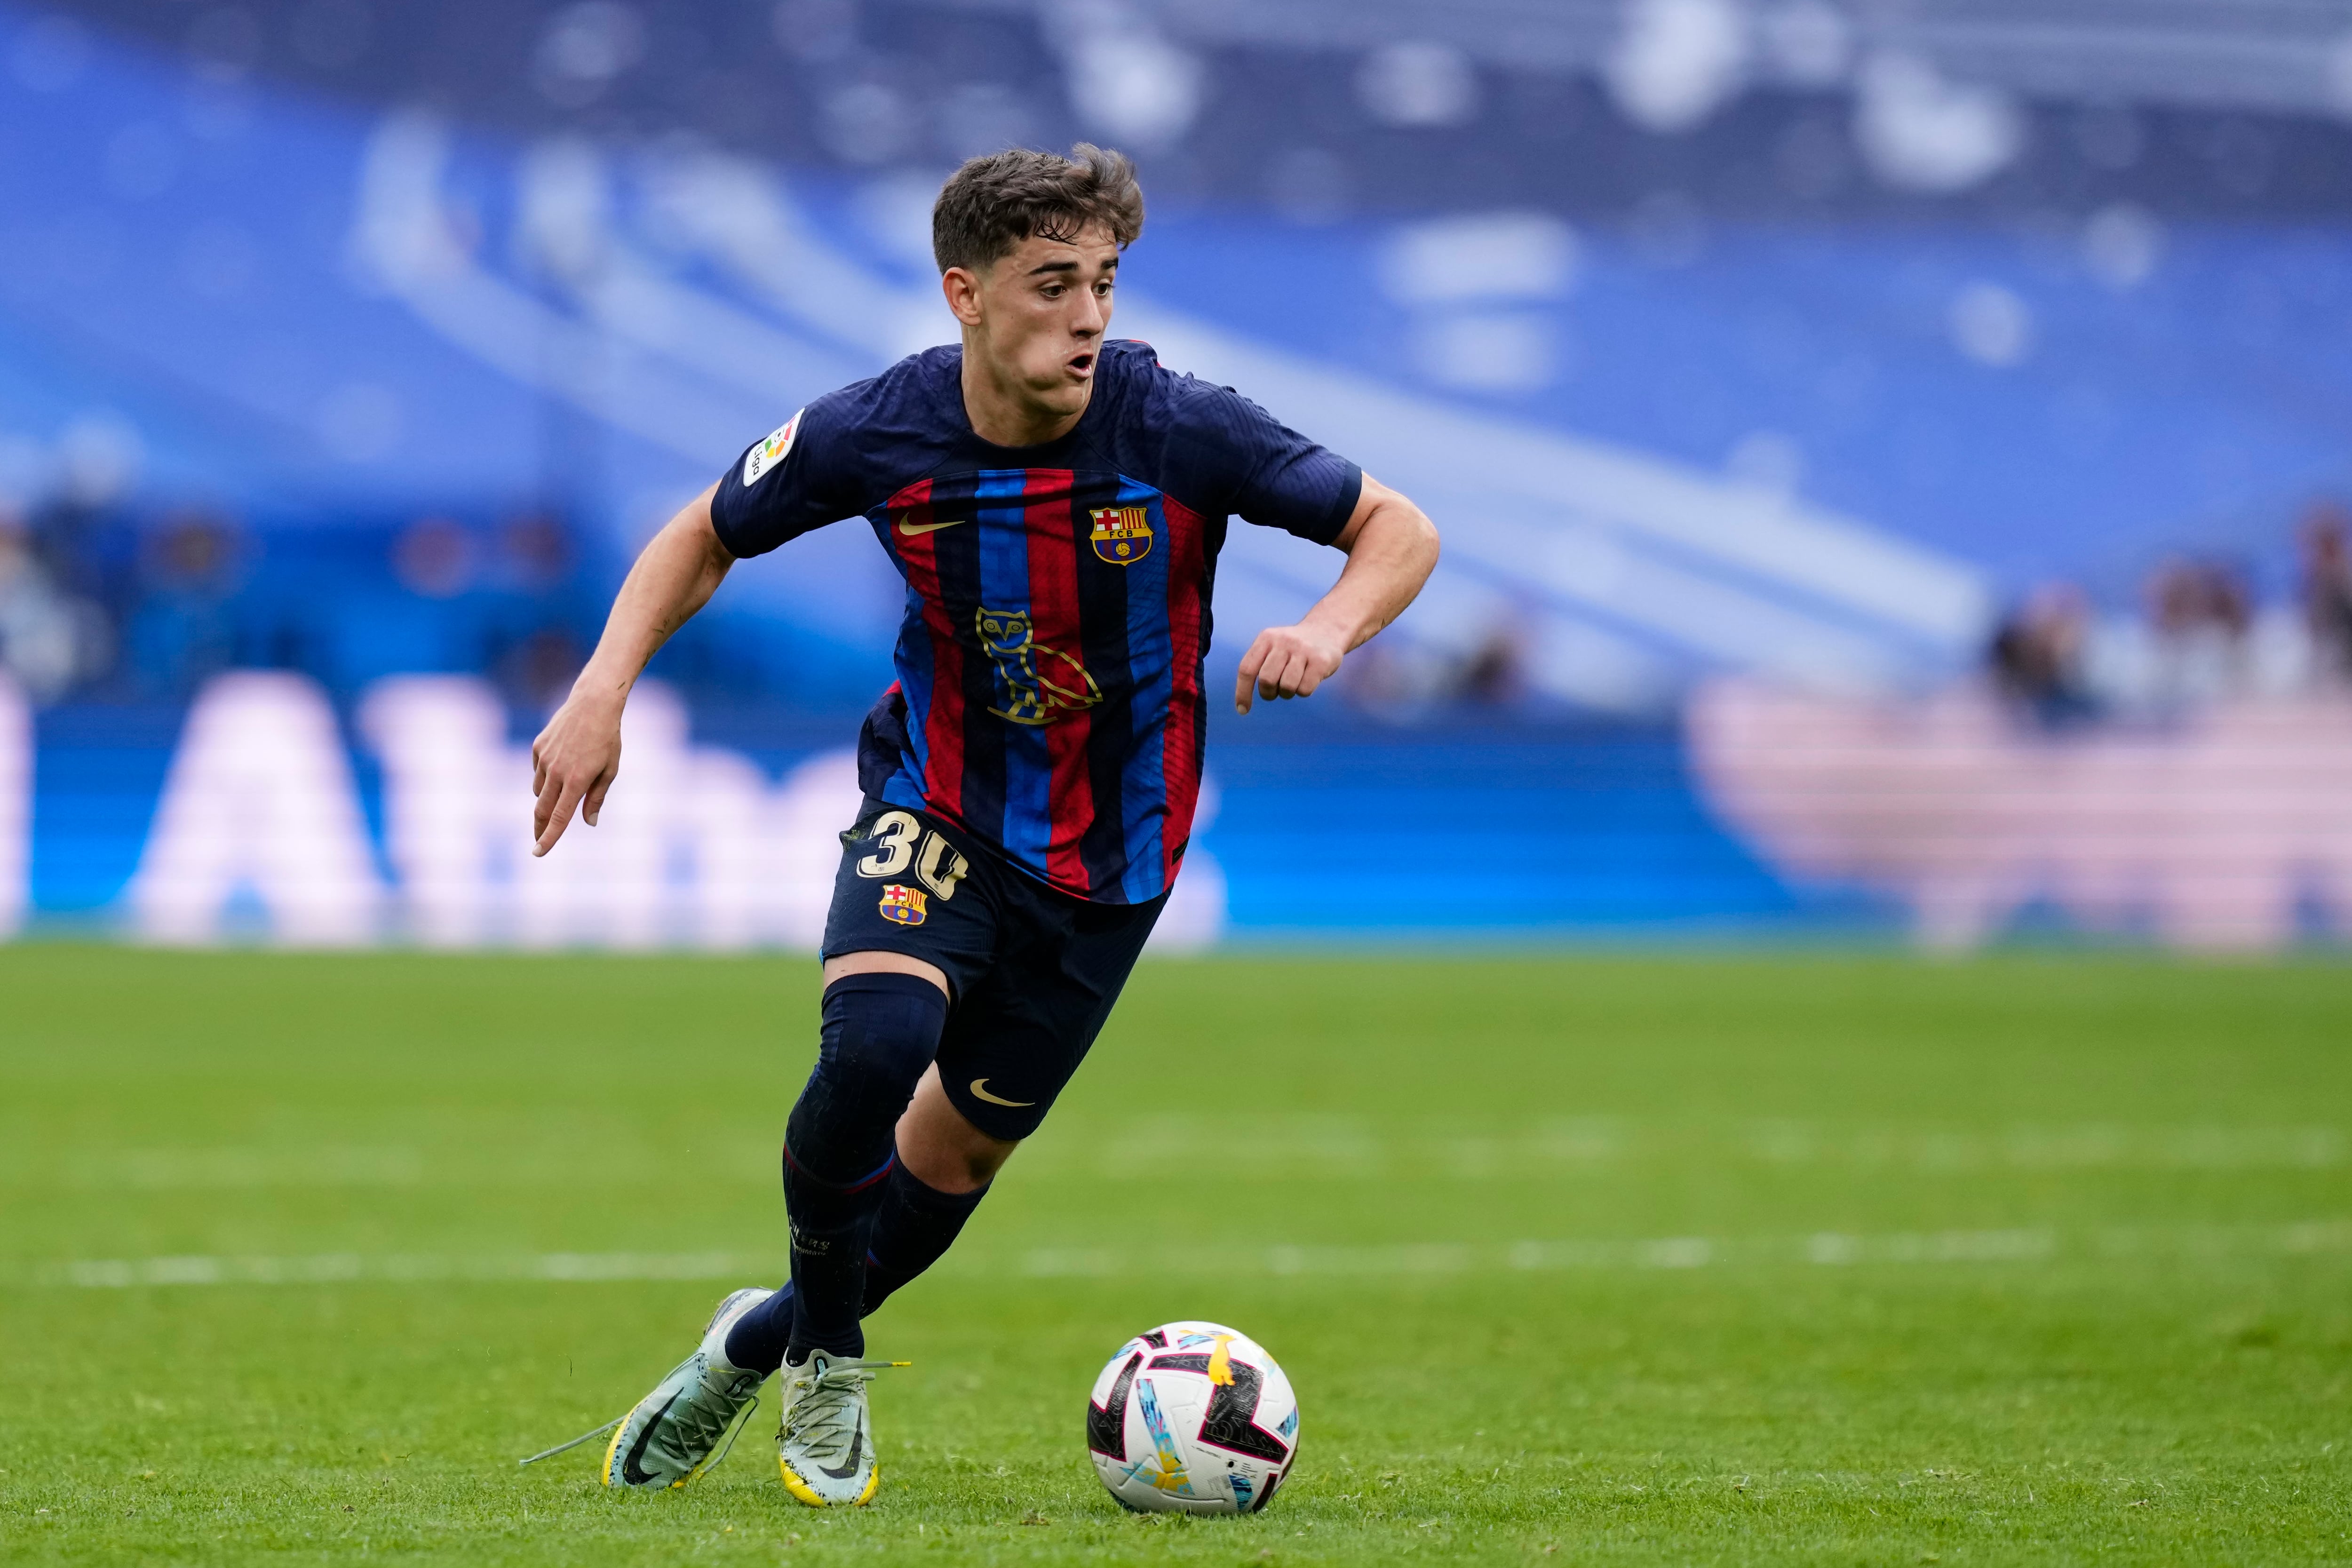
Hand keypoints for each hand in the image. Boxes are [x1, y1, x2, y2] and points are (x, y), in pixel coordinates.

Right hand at [530, 687, 624, 855]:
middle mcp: (557, 771)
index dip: (548, 838)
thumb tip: (589, 823)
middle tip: (538, 842)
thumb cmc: (607, 739)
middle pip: (542, 809)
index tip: (538, 853)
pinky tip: (560, 766)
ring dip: (547, 799)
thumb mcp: (609, 770)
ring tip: (563, 791)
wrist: (593, 703)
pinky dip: (546, 777)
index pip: (559, 818)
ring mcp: (544, 758)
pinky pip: (538, 771)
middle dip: (539, 829)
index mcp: (577, 781)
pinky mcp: (538, 747)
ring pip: (540, 790)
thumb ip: (597, 798)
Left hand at [1234, 622, 1345, 713]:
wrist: (1326, 630)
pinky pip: (1304, 689)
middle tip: (1276, 691)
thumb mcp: (1272, 647)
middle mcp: (1283, 640)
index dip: (1242, 692)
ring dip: (1287, 693)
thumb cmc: (1292, 649)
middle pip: (1266, 679)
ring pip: (1287, 686)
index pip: (1247, 669)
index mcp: (1266, 638)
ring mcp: (1303, 649)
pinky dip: (1304, 692)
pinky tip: (1309, 679)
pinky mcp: (1321, 660)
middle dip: (1269, 693)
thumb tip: (1243, 703)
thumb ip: (1257, 666)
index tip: (1243, 710)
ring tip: (1293, 684)